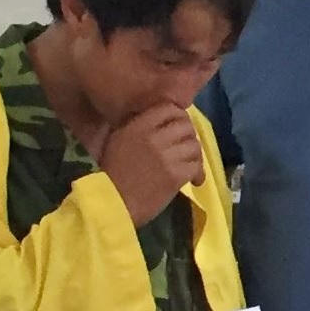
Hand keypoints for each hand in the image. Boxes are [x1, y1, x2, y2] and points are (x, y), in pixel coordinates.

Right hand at [98, 102, 206, 224]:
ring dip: (195, 155)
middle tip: (186, 147)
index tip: (178, 126)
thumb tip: (158, 121)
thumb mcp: (118, 139)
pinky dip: (198, 173)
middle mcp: (155, 137)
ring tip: (190, 164)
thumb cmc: (111, 173)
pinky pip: (196, 166)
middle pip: (186, 126)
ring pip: (194, 145)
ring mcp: (166, 156)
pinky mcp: (175, 176)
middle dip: (189, 136)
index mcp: (139, 125)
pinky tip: (194, 180)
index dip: (179, 116)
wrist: (112, 202)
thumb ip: (137, 126)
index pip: (169, 108)